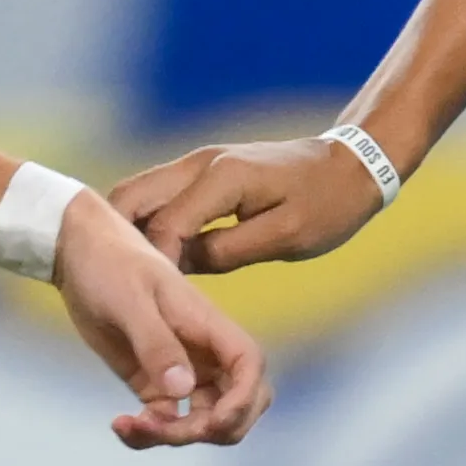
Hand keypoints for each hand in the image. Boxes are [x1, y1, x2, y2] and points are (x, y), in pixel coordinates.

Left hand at [54, 193, 271, 448]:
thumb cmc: (110, 263)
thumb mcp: (130, 299)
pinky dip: (149, 433)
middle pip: (237, 404)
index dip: (243, 401)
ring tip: (130, 426)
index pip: (249, 366)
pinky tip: (120, 424)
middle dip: (211, 429)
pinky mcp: (152, 383)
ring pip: (201, 420)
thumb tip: (181, 391)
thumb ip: (156, 344)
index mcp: (208, 325)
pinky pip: (165, 420)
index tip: (212, 422)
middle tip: (163, 428)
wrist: (78, 253)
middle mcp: (203, 352)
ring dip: (175, 436)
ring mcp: (180, 370)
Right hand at [110, 135, 389, 276]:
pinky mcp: (202, 173)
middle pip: (131, 198)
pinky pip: (158, 198)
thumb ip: (229, 252)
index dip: (151, 265)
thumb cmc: (327, 205)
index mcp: (221, 178)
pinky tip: (147, 261)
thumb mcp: (284, 237)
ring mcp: (197, 164)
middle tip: (114, 286)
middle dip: (117, 240)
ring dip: (126, 231)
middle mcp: (199, 163)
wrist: (351, 164)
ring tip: (124, 277)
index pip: (165, 224)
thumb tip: (181, 268)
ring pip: (138, 195)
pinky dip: (145, 225)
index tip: (145, 303)